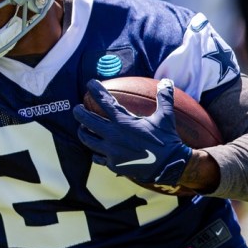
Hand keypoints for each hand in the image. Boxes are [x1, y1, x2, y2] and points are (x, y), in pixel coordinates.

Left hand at [73, 78, 191, 185]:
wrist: (171, 166)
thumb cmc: (167, 140)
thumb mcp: (166, 117)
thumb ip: (164, 98)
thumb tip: (167, 81)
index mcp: (123, 121)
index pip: (104, 101)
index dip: (95, 90)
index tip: (90, 83)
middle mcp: (113, 135)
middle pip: (87, 120)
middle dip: (79, 112)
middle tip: (77, 108)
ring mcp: (111, 151)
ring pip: (87, 140)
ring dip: (83, 132)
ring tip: (83, 127)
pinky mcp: (113, 165)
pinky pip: (97, 157)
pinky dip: (95, 153)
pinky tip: (96, 150)